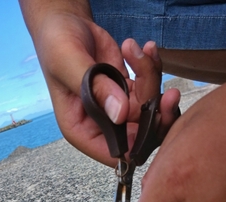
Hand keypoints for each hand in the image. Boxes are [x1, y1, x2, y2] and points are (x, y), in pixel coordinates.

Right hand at [19, 2, 179, 164]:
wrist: (64, 23)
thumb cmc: (56, 44)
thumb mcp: (69, 63)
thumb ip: (96, 89)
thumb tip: (121, 114)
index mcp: (82, 131)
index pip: (117, 154)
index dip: (139, 143)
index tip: (154, 115)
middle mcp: (101, 126)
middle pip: (141, 135)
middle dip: (157, 113)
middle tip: (169, 93)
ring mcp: (117, 110)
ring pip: (149, 109)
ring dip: (151, 80)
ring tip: (137, 51)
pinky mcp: (128, 92)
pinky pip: (150, 89)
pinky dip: (152, 68)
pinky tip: (144, 49)